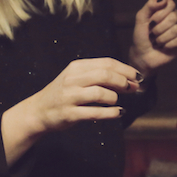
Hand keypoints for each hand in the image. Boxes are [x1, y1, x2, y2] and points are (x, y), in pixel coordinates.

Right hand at [2, 57, 140, 163]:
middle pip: (105, 75)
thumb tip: (129, 79)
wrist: (38, 111)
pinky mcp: (69, 114)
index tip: (137, 77)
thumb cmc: (63, 93)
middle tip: (133, 89)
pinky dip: (111, 113)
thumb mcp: (76, 77)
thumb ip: (99, 75)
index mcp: (76, 67)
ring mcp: (70, 97)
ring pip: (100, 93)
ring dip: (115, 97)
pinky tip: (118, 112)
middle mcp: (72, 79)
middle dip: (123, 82)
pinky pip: (95, 112)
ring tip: (117, 101)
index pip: (106, 63)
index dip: (125, 69)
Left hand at [128, 0, 176, 76]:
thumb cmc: (141, 36)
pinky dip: (169, 44)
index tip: (151, 21)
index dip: (160, 13)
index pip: (171, 4)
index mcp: (166, 10)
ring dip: (163, 38)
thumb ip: (150, 6)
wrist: (142, 55)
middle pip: (175, 16)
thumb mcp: (141, 19)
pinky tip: (164, 47)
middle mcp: (176, 18)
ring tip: (156, 42)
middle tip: (152, 34)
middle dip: (160, 28)